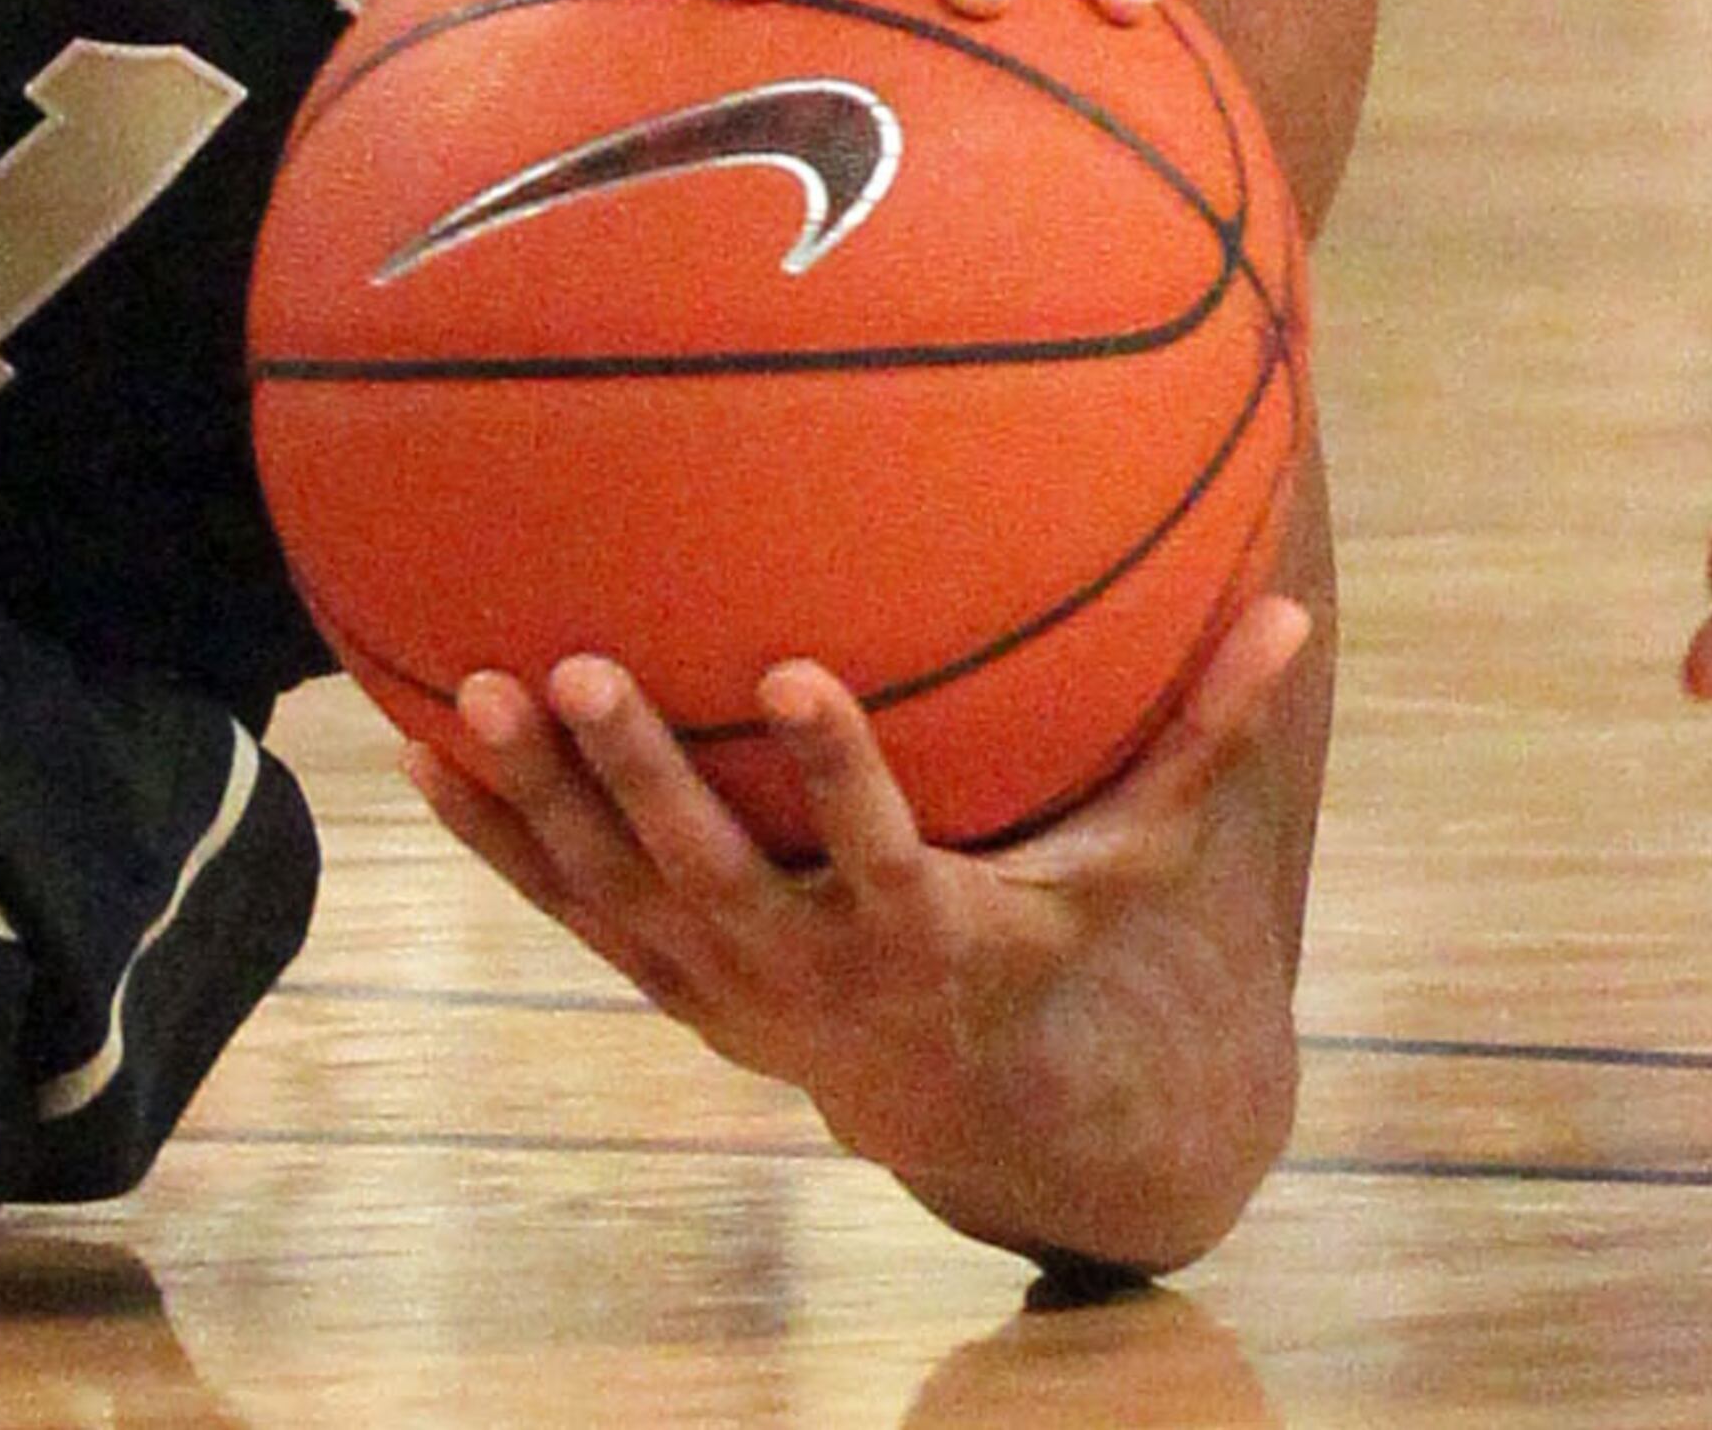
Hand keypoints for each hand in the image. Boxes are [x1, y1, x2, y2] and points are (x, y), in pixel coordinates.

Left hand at [410, 609, 1312, 1238]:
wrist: (969, 1098)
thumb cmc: (1060, 937)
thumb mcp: (1136, 858)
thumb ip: (1200, 737)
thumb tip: (1294, 612)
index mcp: (923, 930)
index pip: (876, 851)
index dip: (835, 775)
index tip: (797, 675)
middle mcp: (806, 969)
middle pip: (709, 875)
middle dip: (640, 780)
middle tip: (583, 669)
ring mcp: (722, 980)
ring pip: (613, 893)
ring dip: (540, 801)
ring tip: (470, 691)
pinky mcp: (666, 974)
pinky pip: (561, 906)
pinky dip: (492, 836)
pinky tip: (417, 745)